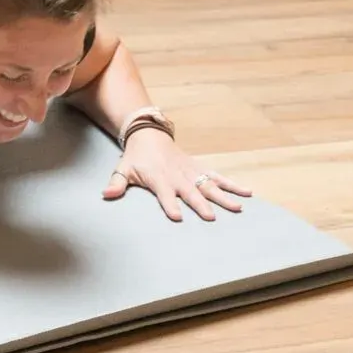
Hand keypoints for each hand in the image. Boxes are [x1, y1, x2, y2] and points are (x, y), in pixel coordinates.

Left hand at [103, 130, 251, 220]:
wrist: (149, 135)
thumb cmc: (136, 157)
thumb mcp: (123, 169)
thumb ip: (116, 184)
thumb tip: (105, 195)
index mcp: (158, 178)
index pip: (164, 194)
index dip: (169, 205)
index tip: (176, 217)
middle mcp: (177, 176)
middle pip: (190, 192)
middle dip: (200, 204)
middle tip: (211, 217)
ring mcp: (190, 172)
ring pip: (209, 185)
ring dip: (223, 196)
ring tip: (237, 207)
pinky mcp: (199, 168)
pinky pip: (218, 176)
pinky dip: (232, 184)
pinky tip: (246, 192)